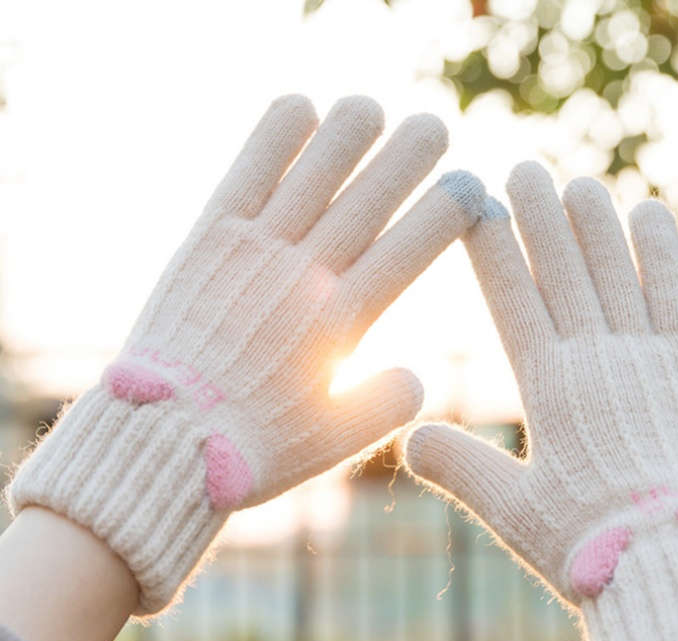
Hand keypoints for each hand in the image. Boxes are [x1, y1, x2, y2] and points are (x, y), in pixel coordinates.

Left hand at [9, 95, 485, 614]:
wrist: (160, 444)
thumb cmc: (252, 450)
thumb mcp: (334, 442)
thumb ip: (387, 406)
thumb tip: (420, 377)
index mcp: (341, 323)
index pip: (410, 249)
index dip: (446, 212)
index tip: (471, 187)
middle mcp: (303, 276)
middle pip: (368, 198)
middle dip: (409, 157)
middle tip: (436, 126)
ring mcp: (254, 252)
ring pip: (312, 175)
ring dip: (347, 135)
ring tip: (370, 108)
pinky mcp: (208, 242)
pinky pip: (246, 175)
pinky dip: (274, 139)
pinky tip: (301, 107)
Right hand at [403, 162, 677, 640]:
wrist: (675, 569)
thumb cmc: (587, 545)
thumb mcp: (511, 510)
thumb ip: (459, 467)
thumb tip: (407, 436)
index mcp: (549, 389)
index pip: (513, 300)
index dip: (494, 250)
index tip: (478, 206)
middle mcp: (598, 362)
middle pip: (563, 274)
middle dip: (541, 219)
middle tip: (525, 168)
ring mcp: (647, 363)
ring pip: (616, 276)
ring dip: (596, 226)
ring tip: (581, 182)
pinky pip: (673, 300)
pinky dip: (661, 256)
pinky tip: (651, 214)